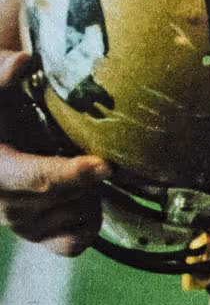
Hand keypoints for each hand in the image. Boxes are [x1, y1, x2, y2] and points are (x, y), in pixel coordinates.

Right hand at [0, 49, 109, 256]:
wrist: (2, 138)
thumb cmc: (2, 107)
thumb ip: (3, 75)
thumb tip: (24, 61)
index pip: (37, 180)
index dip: (73, 174)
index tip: (105, 164)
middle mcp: (2, 203)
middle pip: (65, 197)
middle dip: (86, 177)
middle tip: (97, 153)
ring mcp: (18, 224)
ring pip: (75, 216)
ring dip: (89, 193)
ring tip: (83, 167)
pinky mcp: (35, 237)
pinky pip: (75, 243)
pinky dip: (88, 222)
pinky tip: (86, 196)